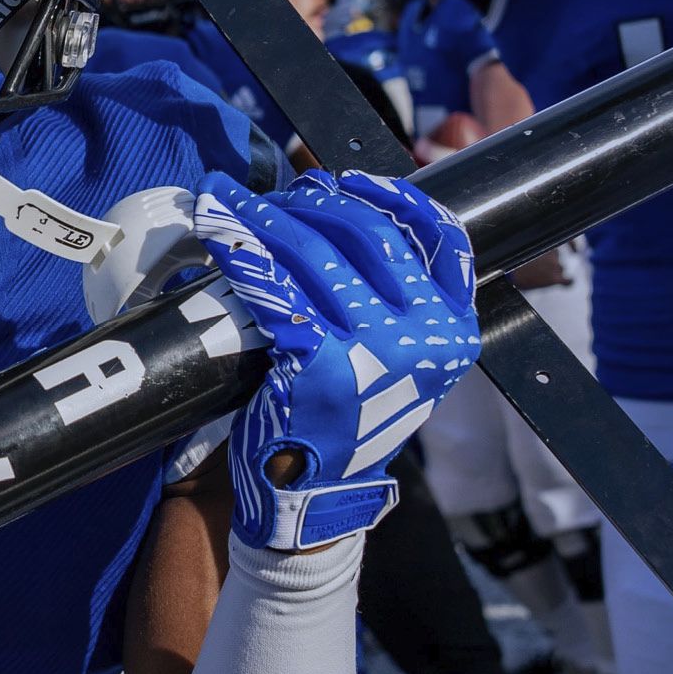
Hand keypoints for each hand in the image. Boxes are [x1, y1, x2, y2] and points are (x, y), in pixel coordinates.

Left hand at [195, 170, 479, 549]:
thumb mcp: (397, 358)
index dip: (393, 198)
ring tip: (233, 202)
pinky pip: (276, 289)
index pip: (442, 238)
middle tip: (275, 194)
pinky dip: (241, 253)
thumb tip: (342, 215)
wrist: (315, 494)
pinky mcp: (323, 363)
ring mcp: (378, 350)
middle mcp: (428, 337)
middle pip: (368, 236)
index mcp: (454, 330)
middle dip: (314, 203)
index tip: (349, 179)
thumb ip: (392, 300)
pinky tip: (218, 232)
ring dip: (266, 218)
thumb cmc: (347, 416)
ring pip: (315, 256)